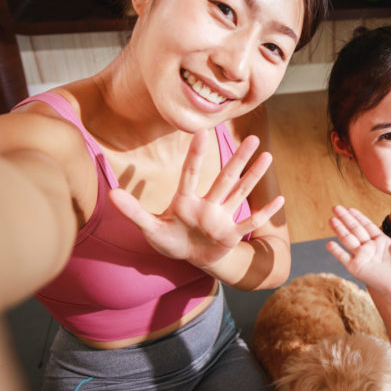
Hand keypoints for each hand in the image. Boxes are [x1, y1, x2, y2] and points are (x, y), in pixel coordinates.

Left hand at [109, 130, 283, 273]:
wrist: (191, 257)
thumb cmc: (171, 240)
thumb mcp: (149, 228)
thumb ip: (133, 211)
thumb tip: (110, 193)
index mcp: (186, 200)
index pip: (191, 172)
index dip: (196, 153)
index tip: (202, 132)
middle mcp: (208, 204)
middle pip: (225, 177)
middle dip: (238, 158)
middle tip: (251, 137)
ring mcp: (222, 217)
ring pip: (240, 192)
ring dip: (253, 176)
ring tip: (267, 156)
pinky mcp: (231, 234)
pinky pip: (250, 222)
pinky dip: (264, 213)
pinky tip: (279, 200)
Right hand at [326, 206, 390, 300]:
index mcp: (383, 243)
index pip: (367, 226)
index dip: (358, 217)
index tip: (350, 208)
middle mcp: (371, 249)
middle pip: (355, 230)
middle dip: (346, 218)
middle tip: (336, 207)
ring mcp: (363, 258)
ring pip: (348, 240)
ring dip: (339, 229)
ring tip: (331, 218)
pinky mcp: (357, 268)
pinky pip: (344, 258)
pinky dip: (336, 251)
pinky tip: (329, 243)